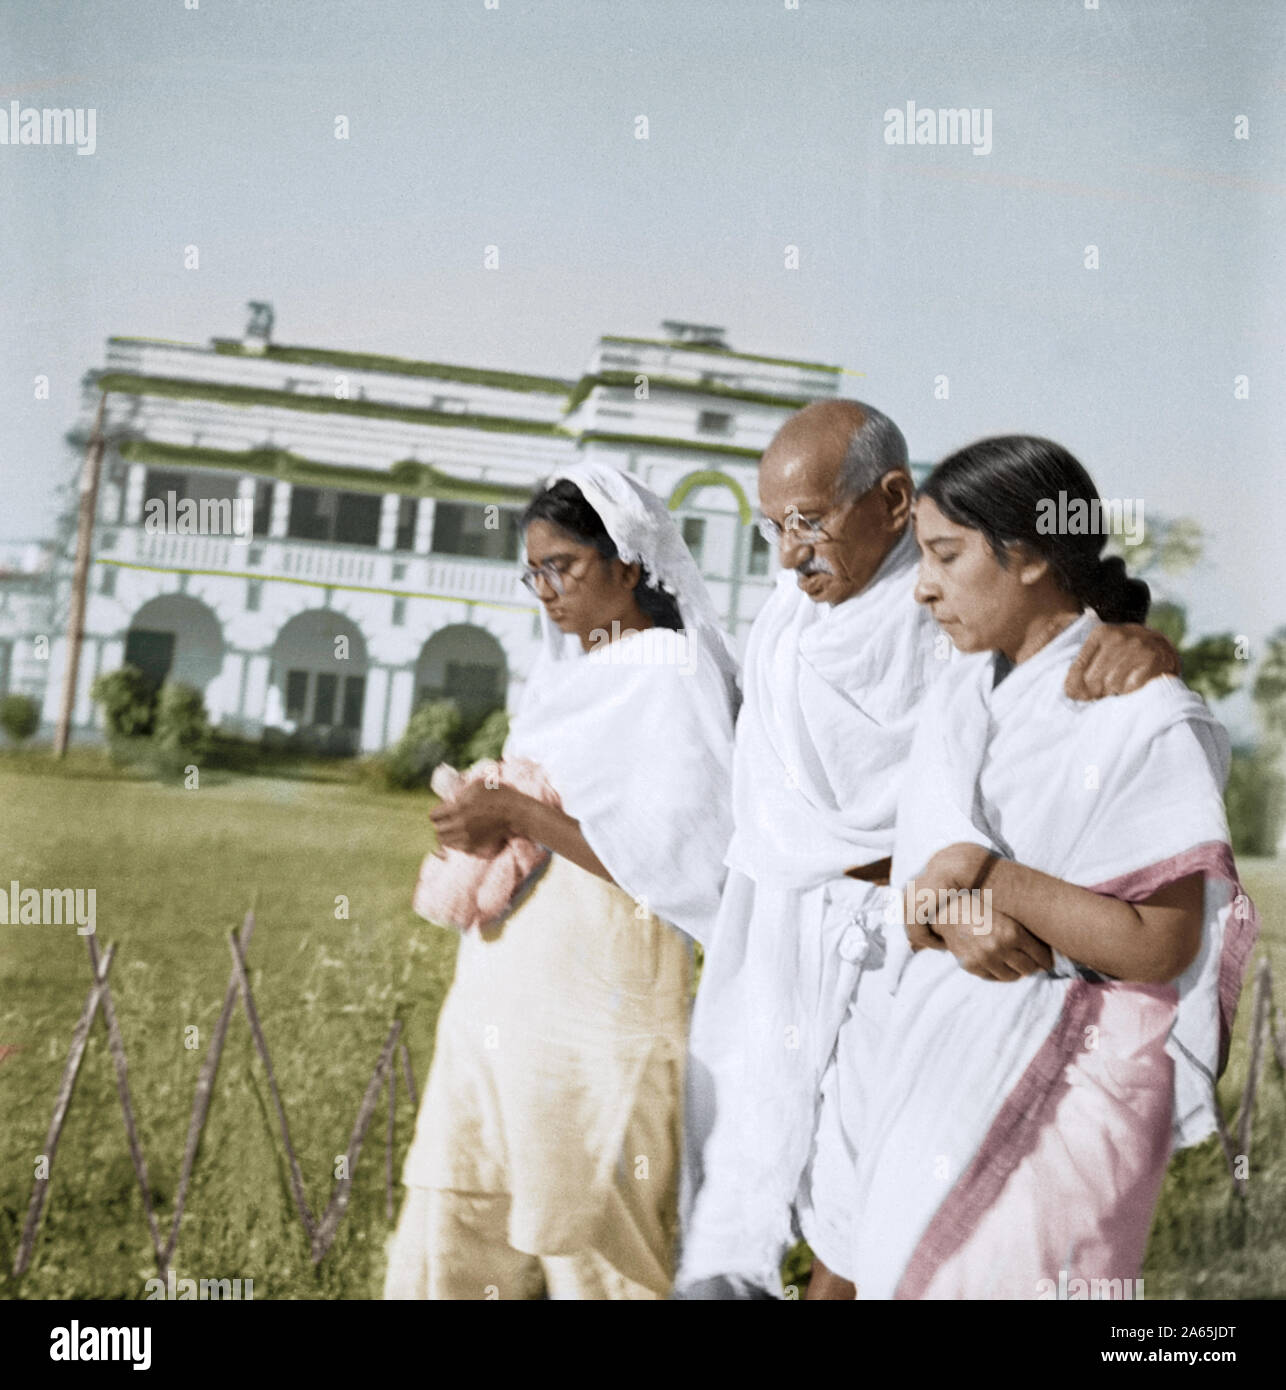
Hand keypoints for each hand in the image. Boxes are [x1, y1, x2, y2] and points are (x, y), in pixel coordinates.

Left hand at [428, 780, 514, 855]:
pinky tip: (464, 837)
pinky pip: (458, 849)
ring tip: (454, 830)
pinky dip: (458, 844)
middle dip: (441, 826)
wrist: (516, 813)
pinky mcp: (475, 847)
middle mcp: (460, 826)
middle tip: (447, 822)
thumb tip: (453, 799)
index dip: (437, 813)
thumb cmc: (500, 795)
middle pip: (438, 831)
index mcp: (457, 809)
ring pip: (446, 842)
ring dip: (447, 836)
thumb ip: (461, 791)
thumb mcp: (478, 785)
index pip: (434, 816)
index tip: (443, 812)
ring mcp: (467, 838)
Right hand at [904, 844, 1052, 980]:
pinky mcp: (971, 965)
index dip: (1047, 959)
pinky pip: (993, 978)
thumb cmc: (981, 904)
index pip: (1042, 957)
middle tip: (1034, 961)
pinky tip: (1000, 964)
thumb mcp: (1007, 911)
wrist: (948, 908)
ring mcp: (984, 958)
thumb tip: (1047, 947)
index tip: (1047, 959)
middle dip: (1034, 966)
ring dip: (1017, 971)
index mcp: (1013, 932)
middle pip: (1029, 969)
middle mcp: (1000, 947)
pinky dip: (999, 973)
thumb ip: (1026, 928)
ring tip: (1016, 963)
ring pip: (1013, 976)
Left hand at [1064, 623, 1179, 700]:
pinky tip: (1136, 683)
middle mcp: (1118, 636)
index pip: (1077, 668)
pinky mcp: (1154, 659)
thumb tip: (1069, 692)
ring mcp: (1138, 646)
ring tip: (1122, 685)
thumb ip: (1081, 670)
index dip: (1076, 686)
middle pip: (1093, 680)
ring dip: (1115, 691)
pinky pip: (1132, 687)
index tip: (1079, 694)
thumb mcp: (1102, 653)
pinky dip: (1132, 691)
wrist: (1163, 649)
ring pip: (1112, 684)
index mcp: (1100, 633)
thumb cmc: (1124, 656)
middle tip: (1106, 689)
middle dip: (1097, 691)